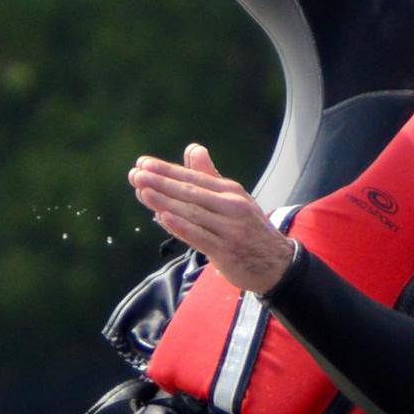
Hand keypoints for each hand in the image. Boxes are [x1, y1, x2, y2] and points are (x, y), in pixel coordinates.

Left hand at [129, 143, 295, 294]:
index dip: (167, 170)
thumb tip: (193, 149)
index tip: (143, 164)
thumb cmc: (249, 229)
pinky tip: (163, 218)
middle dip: (160, 183)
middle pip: (190, 192)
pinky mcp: (226, 251)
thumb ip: (210, 176)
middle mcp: (231, 206)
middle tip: (136, 175)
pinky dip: (181, 226)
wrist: (277, 264)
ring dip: (165, 201)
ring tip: (142, 191)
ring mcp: (229, 229)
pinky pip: (200, 237)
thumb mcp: (234, 198)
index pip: (193, 177)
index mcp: (230, 191)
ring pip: (192, 212)